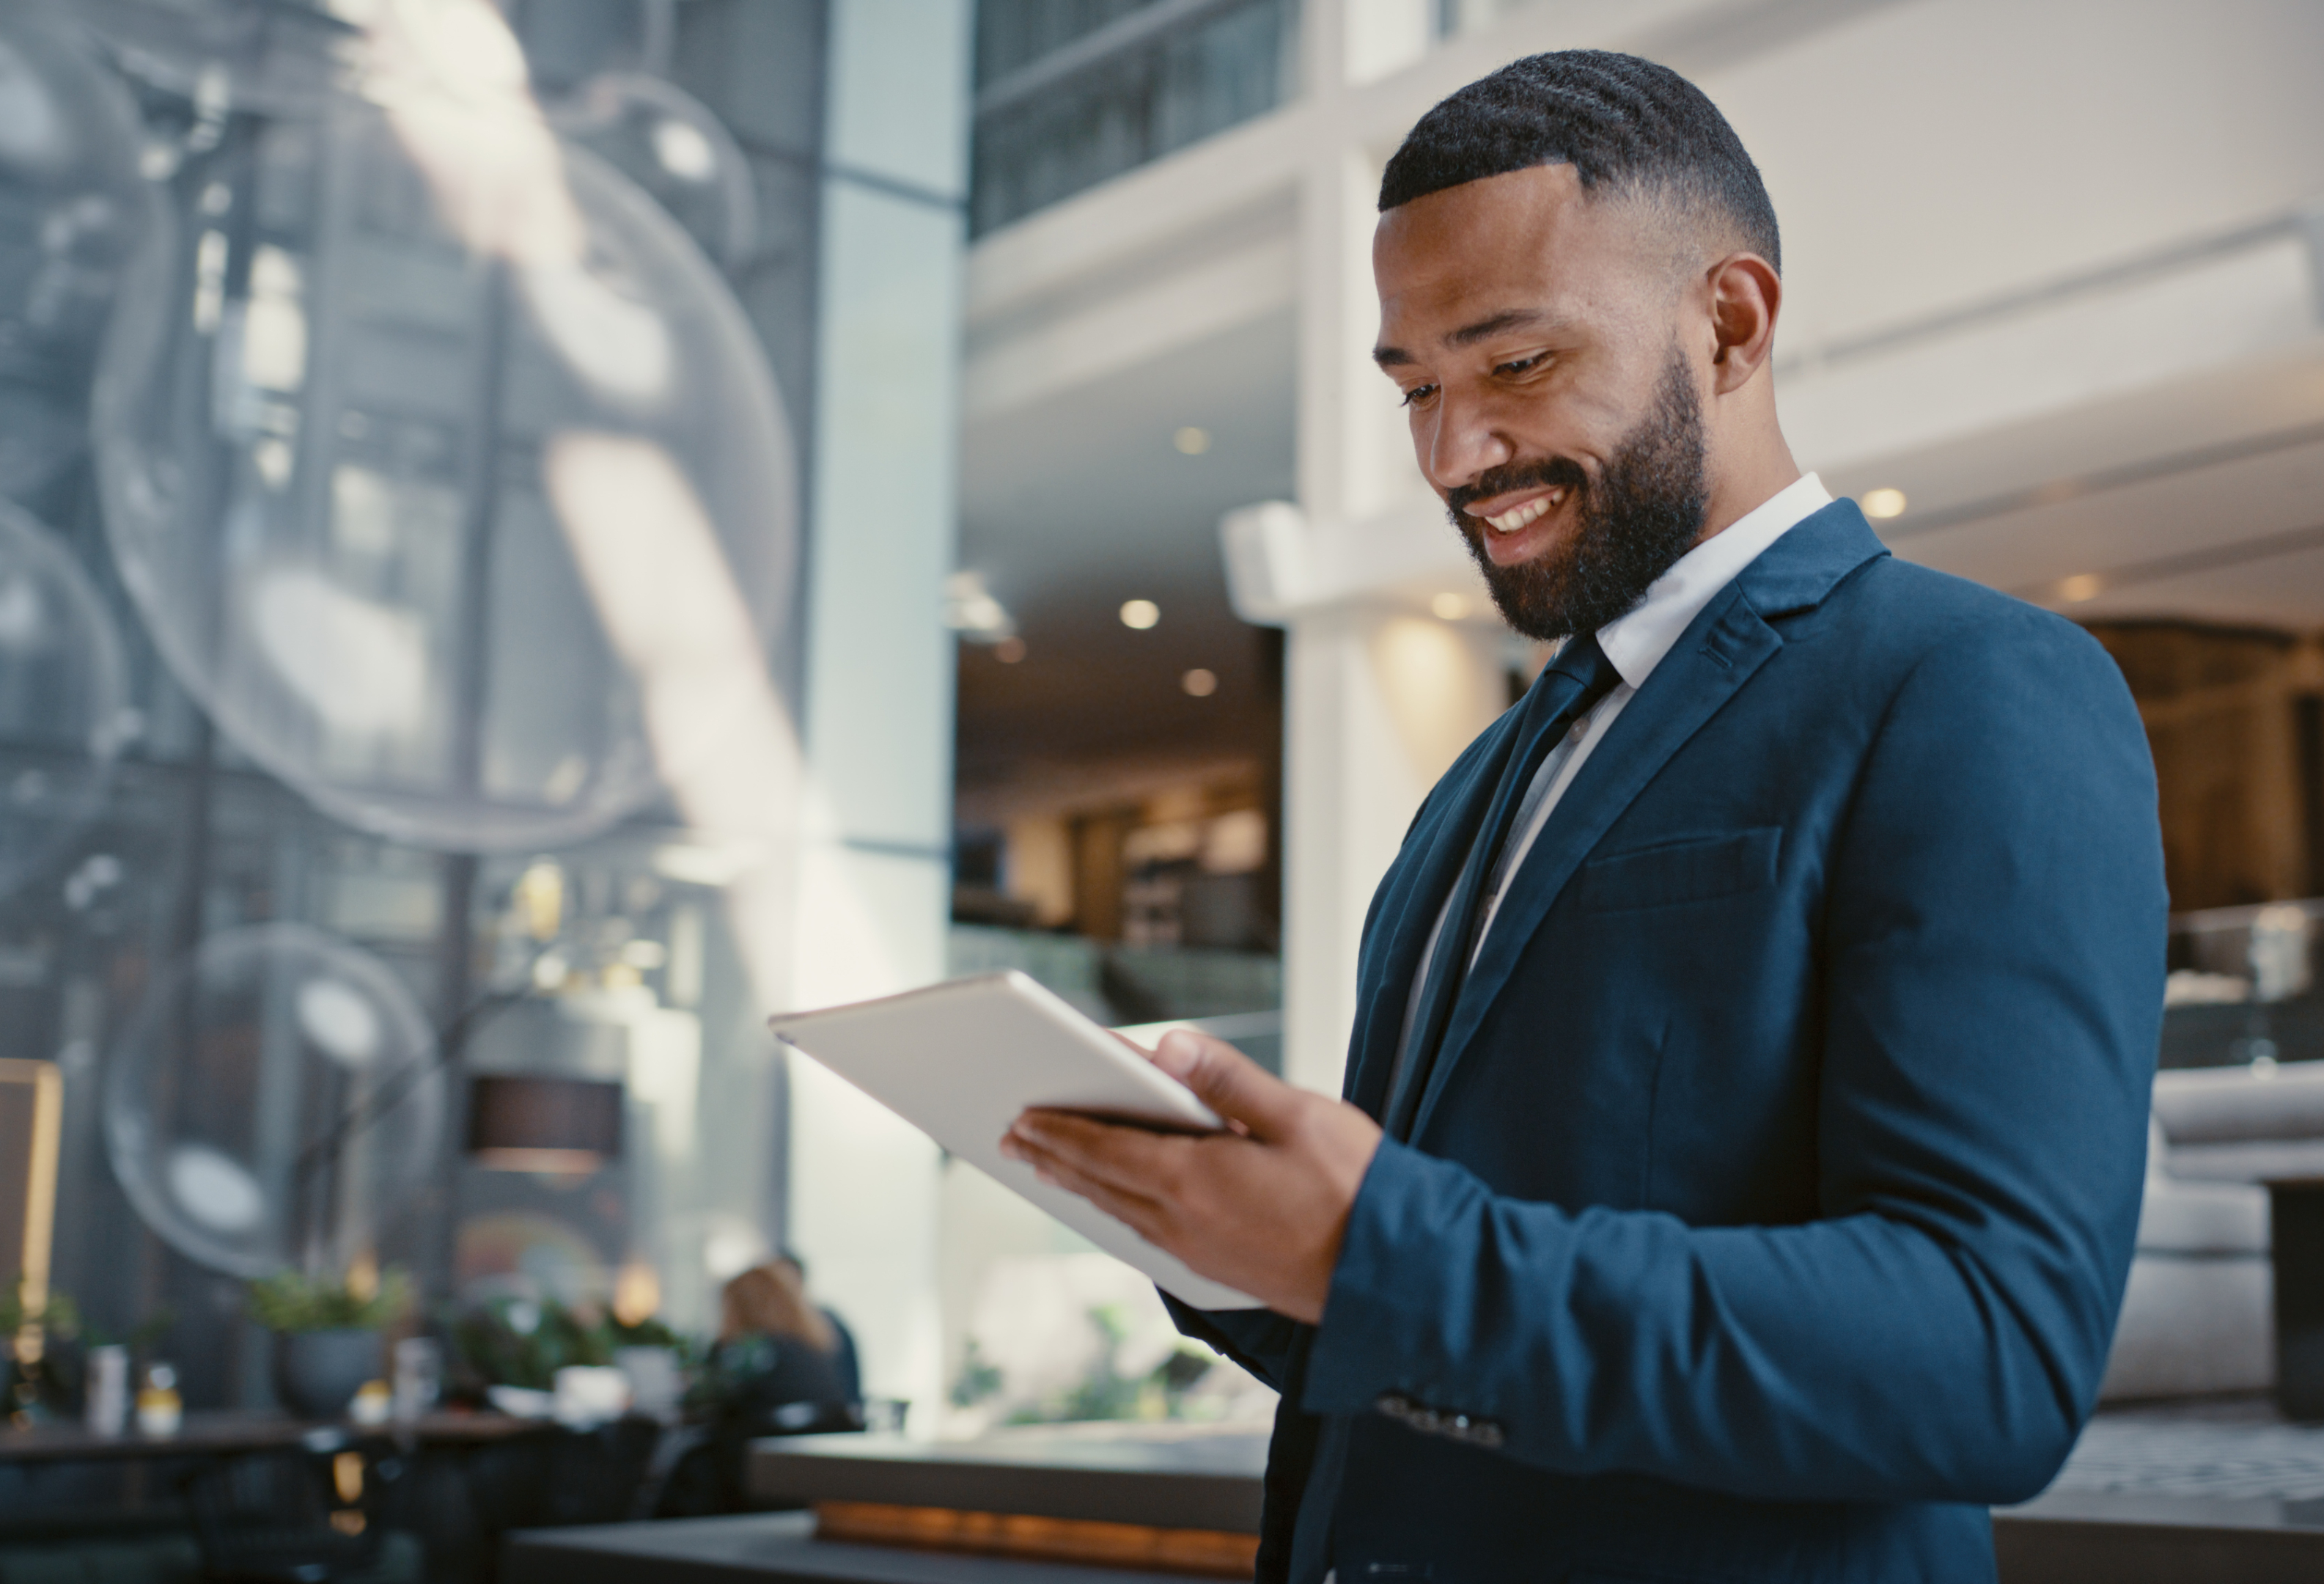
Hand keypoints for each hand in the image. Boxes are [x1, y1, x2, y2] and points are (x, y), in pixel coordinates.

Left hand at [1001, 1030, 1382, 1322]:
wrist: (1397, 1275)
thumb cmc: (1358, 1188)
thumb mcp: (1298, 1114)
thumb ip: (1228, 1080)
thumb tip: (1168, 1046)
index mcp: (1196, 1179)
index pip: (1107, 1148)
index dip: (1061, 1129)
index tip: (1022, 1115)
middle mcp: (1184, 1222)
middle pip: (1101, 1183)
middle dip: (1054, 1156)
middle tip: (1013, 1138)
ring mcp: (1199, 1252)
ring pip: (1120, 1212)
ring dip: (1079, 1186)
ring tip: (1048, 1168)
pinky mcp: (1219, 1270)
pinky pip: (1147, 1235)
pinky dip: (1116, 1212)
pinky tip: (1116, 1207)